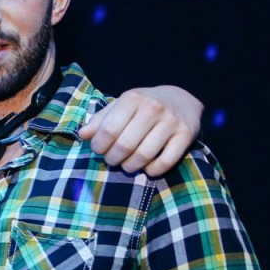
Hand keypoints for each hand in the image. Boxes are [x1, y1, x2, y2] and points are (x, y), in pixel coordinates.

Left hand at [79, 85, 201, 175]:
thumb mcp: (120, 105)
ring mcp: (172, 122)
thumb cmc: (143, 105)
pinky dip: (152, 170)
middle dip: (113, 158)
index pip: (109, 129)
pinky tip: (146, 168)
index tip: (98, 150)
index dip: (99, 145)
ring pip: (144, 155)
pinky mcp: (186, 135)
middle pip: (125, 145)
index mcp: (133, 98)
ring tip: (125, 165)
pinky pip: (166, 162)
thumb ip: (100, 120)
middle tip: (111, 159)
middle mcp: (153, 108)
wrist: (181, 99)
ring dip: (129, 166)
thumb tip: (83, 135)